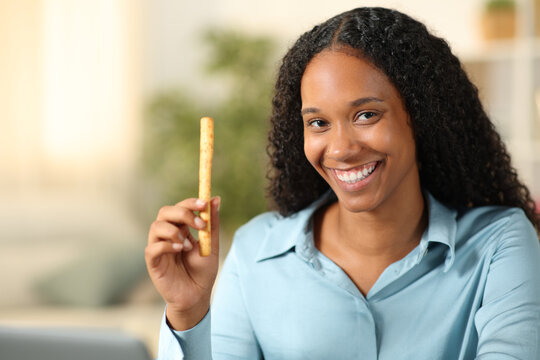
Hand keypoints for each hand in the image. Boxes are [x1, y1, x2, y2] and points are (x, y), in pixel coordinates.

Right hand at [145, 196, 220, 329]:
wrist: (198, 296)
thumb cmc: (203, 271)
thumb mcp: (211, 245)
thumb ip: (212, 224)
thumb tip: (216, 199)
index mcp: (181, 228)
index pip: (180, 207)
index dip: (190, 203)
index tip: (204, 204)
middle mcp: (167, 234)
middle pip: (165, 212)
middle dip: (183, 213)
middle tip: (200, 225)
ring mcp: (158, 247)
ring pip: (156, 226)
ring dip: (174, 231)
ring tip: (188, 245)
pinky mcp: (153, 262)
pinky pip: (152, 248)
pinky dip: (167, 245)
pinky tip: (180, 250)